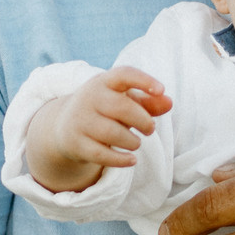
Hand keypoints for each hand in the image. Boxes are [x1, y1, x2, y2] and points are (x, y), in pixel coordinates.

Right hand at [27, 67, 170, 191]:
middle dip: (143, 120)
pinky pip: (101, 154)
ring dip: (132, 142)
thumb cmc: (105, 110)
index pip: (123, 74)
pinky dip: (121, 160)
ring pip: (112, 133)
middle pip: (122, 107)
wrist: (65, 126)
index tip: (161, 90)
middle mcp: (89, 98)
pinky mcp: (75, 143)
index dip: (143, 80)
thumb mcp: (124, 101)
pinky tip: (132, 160)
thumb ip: (148, 102)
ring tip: (136, 143)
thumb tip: (169, 102)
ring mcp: (80, 121)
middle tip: (150, 129)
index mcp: (104, 82)